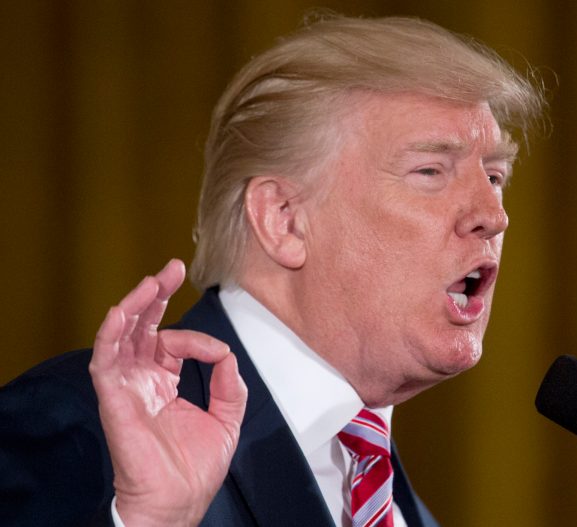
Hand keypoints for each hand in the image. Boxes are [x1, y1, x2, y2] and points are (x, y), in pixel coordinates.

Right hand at [89, 259, 247, 526]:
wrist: (178, 503)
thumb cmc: (194, 470)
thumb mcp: (227, 419)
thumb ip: (230, 384)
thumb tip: (227, 353)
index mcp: (165, 384)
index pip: (173, 343)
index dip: (197, 338)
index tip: (218, 350)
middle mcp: (142, 381)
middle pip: (143, 329)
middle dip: (156, 296)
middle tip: (171, 269)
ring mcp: (126, 388)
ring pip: (123, 336)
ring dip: (136, 306)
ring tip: (152, 281)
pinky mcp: (114, 399)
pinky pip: (105, 360)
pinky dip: (111, 334)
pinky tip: (122, 311)